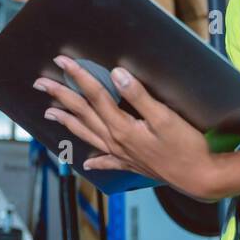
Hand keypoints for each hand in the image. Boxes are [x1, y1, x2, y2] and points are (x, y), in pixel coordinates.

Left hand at [34, 55, 222, 199]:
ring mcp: (122, 153)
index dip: (77, 76)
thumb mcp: (164, 117)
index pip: (94, 95)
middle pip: (82, 114)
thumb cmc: (185, 147)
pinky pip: (107, 161)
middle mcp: (116, 140)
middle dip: (60, 96)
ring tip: (49, 113)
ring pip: (87, 134)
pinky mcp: (131, 164)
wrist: (199, 177)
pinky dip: (96, 161)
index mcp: (122, 126)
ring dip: (67, 122)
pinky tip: (88, 163)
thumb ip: (139, 95)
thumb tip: (117, 74)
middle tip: (41, 83)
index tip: (62, 62)